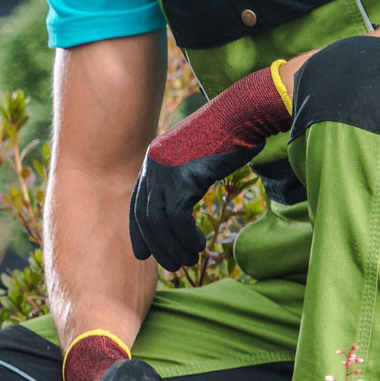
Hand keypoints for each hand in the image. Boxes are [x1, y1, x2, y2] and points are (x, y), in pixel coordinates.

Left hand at [129, 61, 293, 270]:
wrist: (242, 115)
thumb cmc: (227, 135)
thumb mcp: (195, 155)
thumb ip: (182, 176)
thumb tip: (180, 203)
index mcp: (153, 158)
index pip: (137, 203)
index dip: (139, 231)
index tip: (144, 254)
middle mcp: (153, 163)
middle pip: (145, 216)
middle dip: (157, 245)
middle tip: (172, 265)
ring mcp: (166, 169)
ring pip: (159, 222)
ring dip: (173, 246)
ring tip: (189, 259)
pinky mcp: (184, 177)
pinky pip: (178, 219)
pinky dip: (187, 238)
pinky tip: (198, 245)